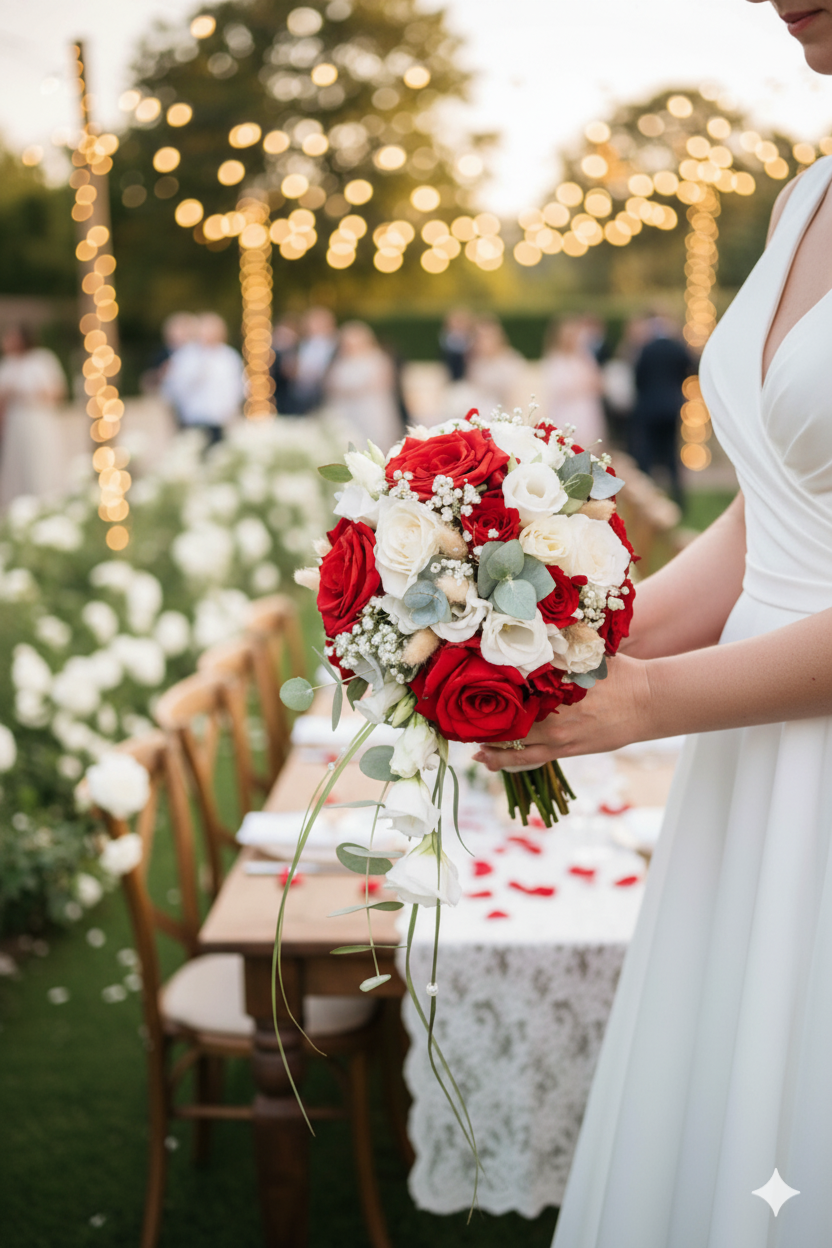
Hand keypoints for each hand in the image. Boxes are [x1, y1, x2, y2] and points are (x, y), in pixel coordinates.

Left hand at [472, 655, 654, 770]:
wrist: (648, 701)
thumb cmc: (619, 672)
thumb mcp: (587, 655)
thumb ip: (560, 649)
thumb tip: (535, 630)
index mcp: (554, 691)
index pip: (509, 695)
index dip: (483, 694)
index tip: (462, 692)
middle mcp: (553, 718)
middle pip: (506, 723)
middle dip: (480, 724)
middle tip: (455, 721)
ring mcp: (559, 738)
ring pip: (515, 747)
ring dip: (491, 747)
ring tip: (470, 746)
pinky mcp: (568, 751)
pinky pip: (531, 759)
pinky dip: (508, 761)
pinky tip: (490, 760)